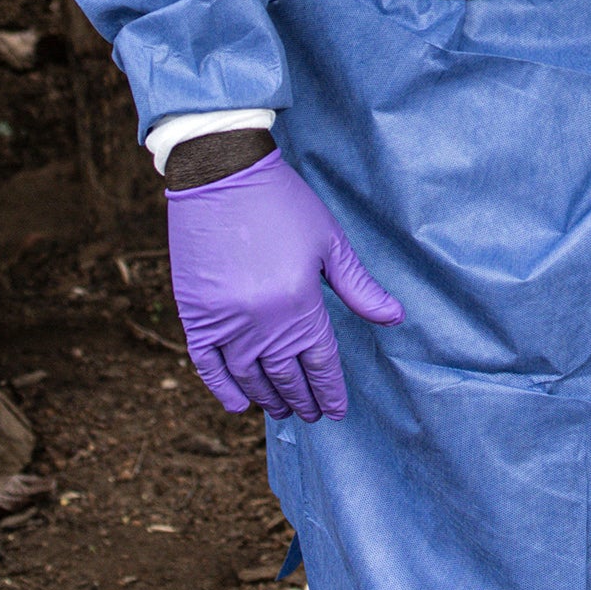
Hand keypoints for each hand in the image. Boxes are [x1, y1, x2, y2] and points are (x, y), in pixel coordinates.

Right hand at [164, 150, 404, 418]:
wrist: (221, 173)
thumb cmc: (281, 204)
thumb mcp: (329, 242)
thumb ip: (359, 287)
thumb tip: (395, 318)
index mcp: (300, 304)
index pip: (320, 363)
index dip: (329, 390)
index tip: (336, 410)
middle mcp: (262, 322)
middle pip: (286, 376)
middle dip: (302, 400)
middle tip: (310, 415)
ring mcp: (225, 321)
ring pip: (249, 377)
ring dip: (268, 399)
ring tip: (281, 411)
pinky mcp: (195, 314)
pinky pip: (208, 365)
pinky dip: (223, 388)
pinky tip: (238, 404)